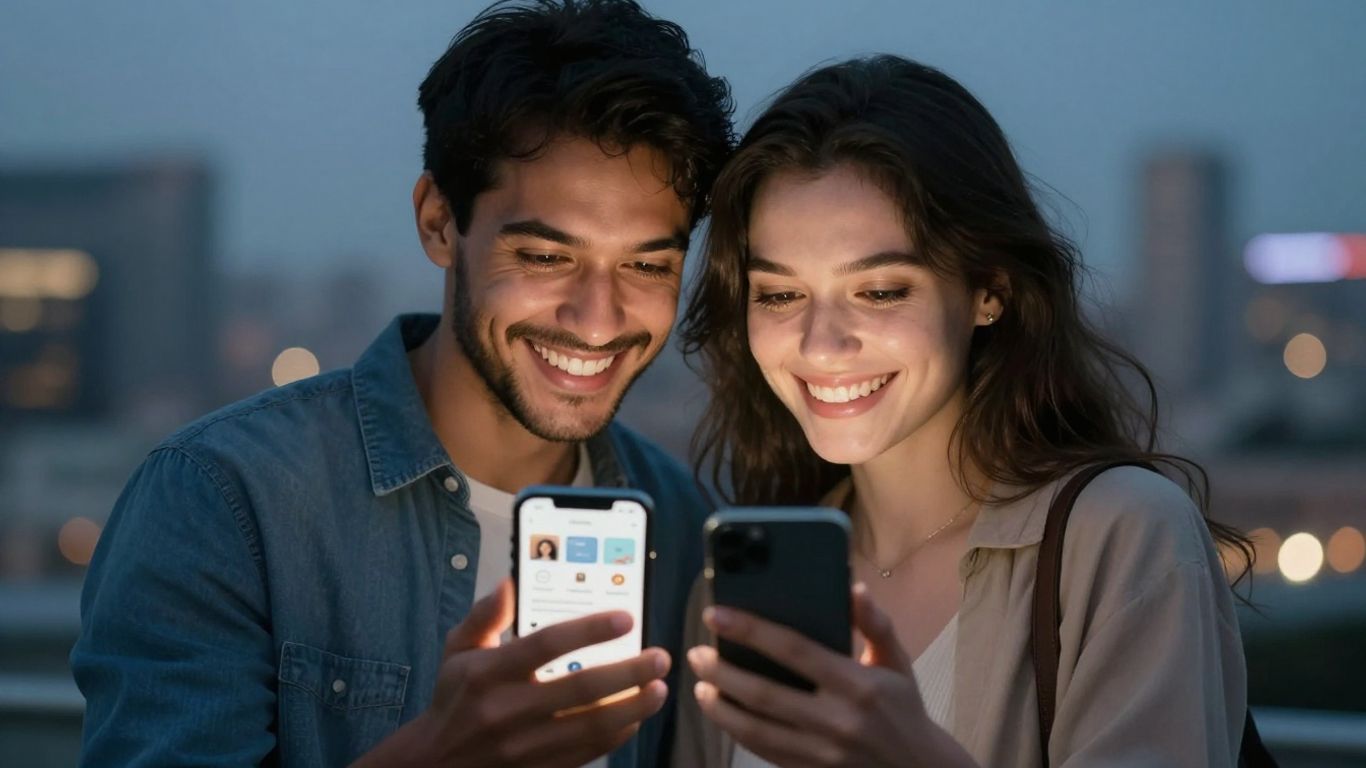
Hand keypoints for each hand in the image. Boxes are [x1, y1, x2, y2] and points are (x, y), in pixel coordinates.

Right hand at [353, 579, 669, 767]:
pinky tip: (635, 717)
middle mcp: (507, 709)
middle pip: (580, 689)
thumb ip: (485, 614)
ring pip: (591, 726)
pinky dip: (617, 735)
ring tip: (660, 688)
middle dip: (628, 672)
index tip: (626, 618)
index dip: (589, 629)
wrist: (436, 762)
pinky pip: (587, 752)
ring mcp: (524, 744)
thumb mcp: (457, 649)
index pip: (546, 644)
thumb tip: (509, 581)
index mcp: (489, 672)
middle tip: (660, 657)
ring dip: (633, 706)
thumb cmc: (454, 697)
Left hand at [687, 583, 974, 767]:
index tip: (716, 615)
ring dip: (720, 706)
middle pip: (764, 693)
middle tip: (696, 653)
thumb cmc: (903, 708)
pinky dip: (736, 731)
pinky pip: (763, 752)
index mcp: (857, 685)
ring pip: (755, 729)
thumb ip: (875, 624)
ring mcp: (821, 752)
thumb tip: (853, 588)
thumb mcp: (897, 661)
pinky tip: (721, 712)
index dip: (751, 630)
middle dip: (722, 672)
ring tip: (700, 685)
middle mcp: (837, 720)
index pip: (794, 650)